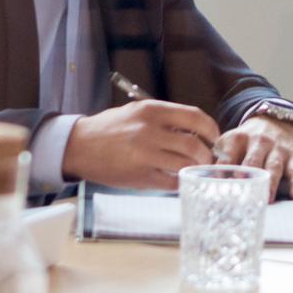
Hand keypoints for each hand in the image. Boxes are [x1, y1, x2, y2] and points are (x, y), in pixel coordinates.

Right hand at [64, 99, 220, 189]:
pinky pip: (171, 181)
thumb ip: (165, 119)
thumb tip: (197, 132)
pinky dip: (180, 182)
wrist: (79, 146)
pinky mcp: (140, 176)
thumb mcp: (138, 112)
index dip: (211, 129)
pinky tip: (179, 179)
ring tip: (195, 169)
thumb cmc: (110, 128)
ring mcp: (144, 154)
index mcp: (152, 111)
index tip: (214, 138)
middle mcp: (150, 131)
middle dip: (208, 155)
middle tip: (209, 159)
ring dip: (196, 169)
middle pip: (195, 145)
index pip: (195, 117)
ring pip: (186, 164)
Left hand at [214, 115, 292, 199]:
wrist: (276, 121)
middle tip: (244, 193)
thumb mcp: (230, 143)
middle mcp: (258, 141)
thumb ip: (217, 160)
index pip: (228, 156)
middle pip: (252, 161)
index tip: (219, 186)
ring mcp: (277, 149)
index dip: (223, 170)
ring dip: (271, 183)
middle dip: (248, 176)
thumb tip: (201, 180)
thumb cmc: (247, 141)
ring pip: (273, 167)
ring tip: (268, 198)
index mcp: (237, 139)